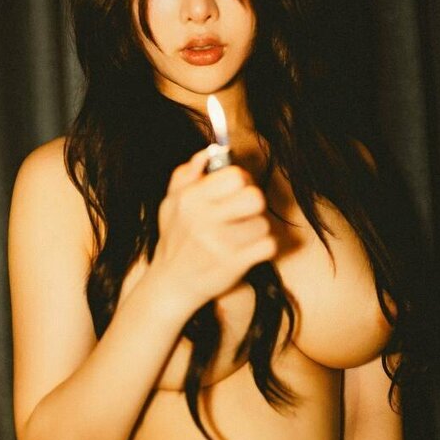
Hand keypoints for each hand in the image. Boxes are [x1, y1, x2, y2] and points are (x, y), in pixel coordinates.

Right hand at [150, 145, 277, 313]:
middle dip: (254, 204)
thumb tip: (206, 154)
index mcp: (191, 199)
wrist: (171, 284)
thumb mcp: (170, 204)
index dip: (241, 180)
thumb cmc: (175, 240)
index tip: (237, 189)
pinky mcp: (235, 264)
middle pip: (255, 197)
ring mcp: (220, 244)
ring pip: (263, 224)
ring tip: (241, 235)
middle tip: (244, 212)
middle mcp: (204, 220)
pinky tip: (248, 249)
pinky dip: (262, 248)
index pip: (235, 176)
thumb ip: (185, 175)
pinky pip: (268, 246)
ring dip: (257, 229)